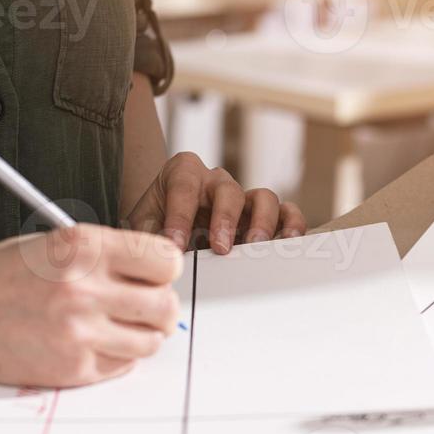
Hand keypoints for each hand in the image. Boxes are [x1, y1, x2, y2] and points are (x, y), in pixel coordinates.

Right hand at [0, 225, 182, 386]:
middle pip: (165, 306)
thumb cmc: (2, 273)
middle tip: (141, 308)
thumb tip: (160, 278)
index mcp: (85, 246)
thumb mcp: (57, 243)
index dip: (163, 271)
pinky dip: (115, 358)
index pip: (165, 261)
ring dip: (139, 336)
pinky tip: (89, 343)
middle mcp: (84, 288)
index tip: (152, 277)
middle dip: (159, 309)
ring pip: (150, 342)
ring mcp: (79, 331)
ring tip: (113, 327)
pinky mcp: (71, 367)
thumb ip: (109, 257)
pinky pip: (122, 366)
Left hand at [123, 152, 306, 253]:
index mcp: (183, 173)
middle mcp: (217, 181)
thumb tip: (161, 259)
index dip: (180, 216)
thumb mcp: (142, 227)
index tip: (175, 245)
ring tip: (256, 248)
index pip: (183, 188)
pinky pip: (286, 213)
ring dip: (263, 224)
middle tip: (220, 249)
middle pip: (229, 191)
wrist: (167, 232)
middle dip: (225, 220)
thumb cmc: (155, 226)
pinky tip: (288, 244)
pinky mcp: (264, 217)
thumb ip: (147, 239)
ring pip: (264, 198)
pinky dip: (291, 226)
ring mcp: (244, 198)